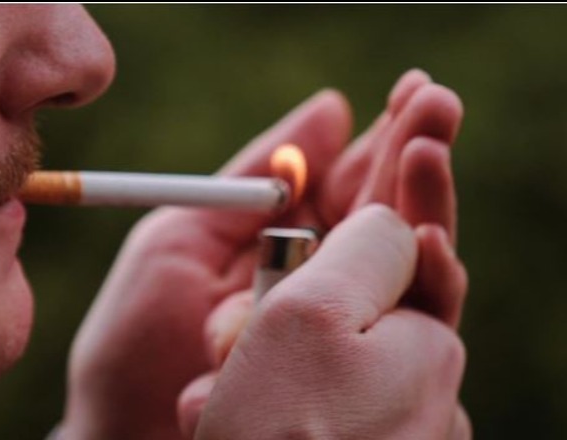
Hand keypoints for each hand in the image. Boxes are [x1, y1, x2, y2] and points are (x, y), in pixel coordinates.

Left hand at [58, 69, 462, 438]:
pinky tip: (430, 242)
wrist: (128, 438)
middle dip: (414, 157)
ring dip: (426, 207)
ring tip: (429, 155)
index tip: (413, 90)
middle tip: (437, 102)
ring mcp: (348, 334)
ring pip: (411, 266)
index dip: (384, 137)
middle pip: (388, 215)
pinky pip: (412, 335)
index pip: (349, 183)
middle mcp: (323, 284)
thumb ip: (255, 178)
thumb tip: (333, 106)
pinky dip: (425, 287)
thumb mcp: (183, 238)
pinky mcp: (363, 382)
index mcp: (284, 242)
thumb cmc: (137, 343)